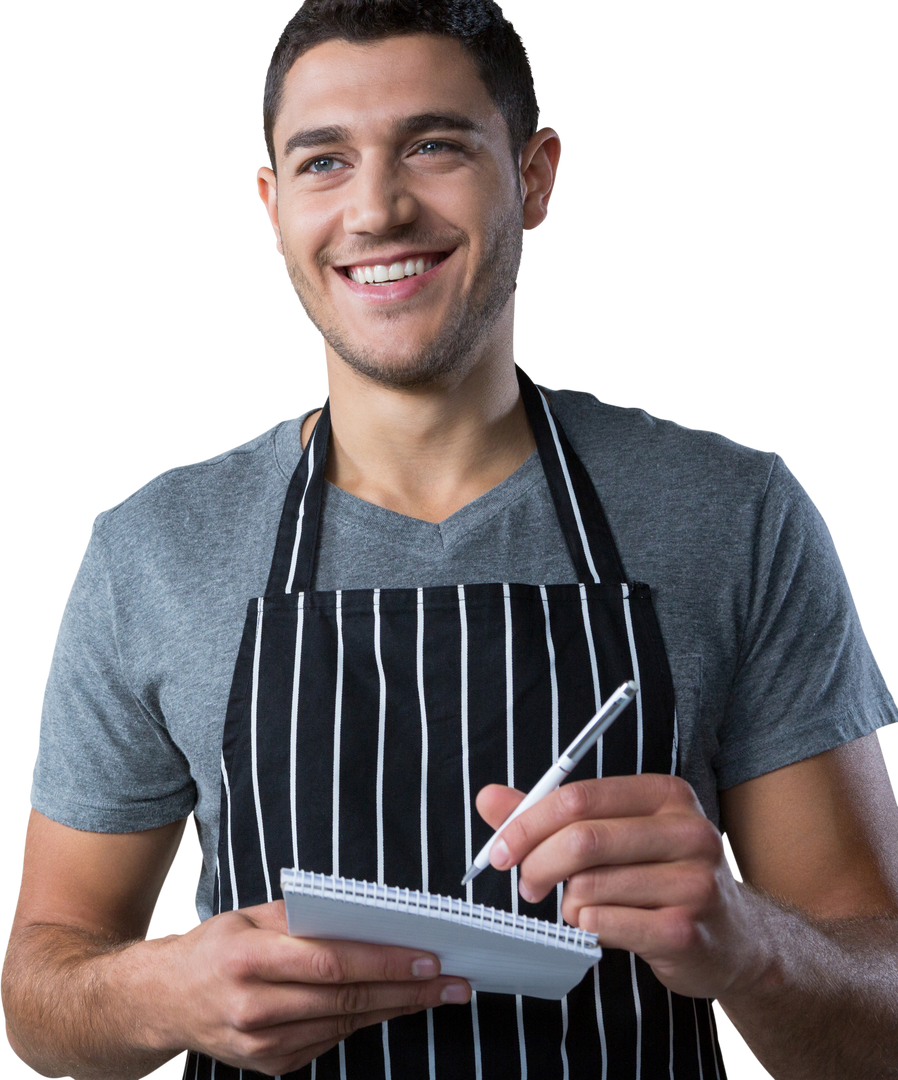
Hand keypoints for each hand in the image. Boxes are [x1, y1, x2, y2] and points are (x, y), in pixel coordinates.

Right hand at [156, 899, 470, 1075]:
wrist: (162, 1002)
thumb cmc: (213, 948)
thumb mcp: (249, 916)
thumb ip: (303, 917)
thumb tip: (365, 917)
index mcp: (248, 959)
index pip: (330, 961)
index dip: (383, 962)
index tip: (427, 958)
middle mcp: (253, 1006)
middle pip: (345, 998)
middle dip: (407, 990)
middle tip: (452, 982)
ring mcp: (261, 1044)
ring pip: (344, 1023)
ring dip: (396, 1008)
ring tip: (435, 993)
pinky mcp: (269, 1065)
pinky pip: (329, 1040)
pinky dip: (364, 1021)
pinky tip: (392, 1006)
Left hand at [476, 774, 763, 1000]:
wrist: (734, 941)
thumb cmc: (661, 877)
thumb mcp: (615, 834)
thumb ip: (550, 816)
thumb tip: (488, 798)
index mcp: (666, 794)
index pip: (579, 797)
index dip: (529, 823)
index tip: (502, 849)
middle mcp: (688, 830)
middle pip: (582, 839)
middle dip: (537, 864)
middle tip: (525, 884)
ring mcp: (695, 881)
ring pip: (589, 886)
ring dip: (566, 903)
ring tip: (579, 907)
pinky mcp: (688, 930)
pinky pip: (605, 923)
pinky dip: (587, 926)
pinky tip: (601, 925)